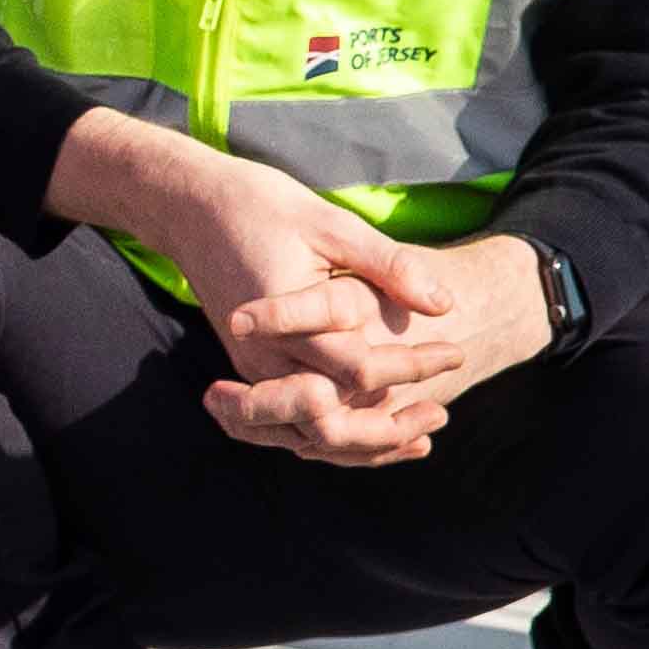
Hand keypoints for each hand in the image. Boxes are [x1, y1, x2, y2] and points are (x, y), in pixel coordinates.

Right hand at [49, 120, 526, 468]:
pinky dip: (340, 433)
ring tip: (424, 430)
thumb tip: (445, 304)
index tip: (457, 351)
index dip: (414, 365)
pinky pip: (296, 421)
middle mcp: (262, 357)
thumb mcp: (331, 223)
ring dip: (368, 441)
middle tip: (442, 411)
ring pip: (311, 434)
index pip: (358, 367)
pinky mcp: (252, 372)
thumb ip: (388, 265)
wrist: (191, 210)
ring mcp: (252, 370)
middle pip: (333, 419)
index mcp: (283, 319)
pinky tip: (382, 428)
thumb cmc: (263, 206)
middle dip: (392, 425)